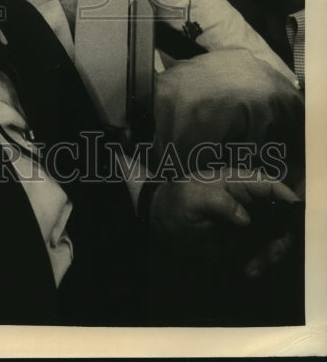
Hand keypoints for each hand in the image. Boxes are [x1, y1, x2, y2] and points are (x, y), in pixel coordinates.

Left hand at [148, 169, 301, 277]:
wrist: (161, 220)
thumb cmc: (176, 199)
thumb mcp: (192, 196)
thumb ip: (218, 202)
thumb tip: (245, 218)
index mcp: (237, 184)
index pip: (268, 186)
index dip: (284, 196)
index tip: (294, 213)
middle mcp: (247, 203)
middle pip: (278, 216)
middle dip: (281, 235)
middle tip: (272, 253)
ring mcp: (246, 224)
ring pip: (273, 238)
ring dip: (270, 254)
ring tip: (254, 267)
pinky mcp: (241, 242)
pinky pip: (259, 253)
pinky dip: (259, 263)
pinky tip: (248, 270)